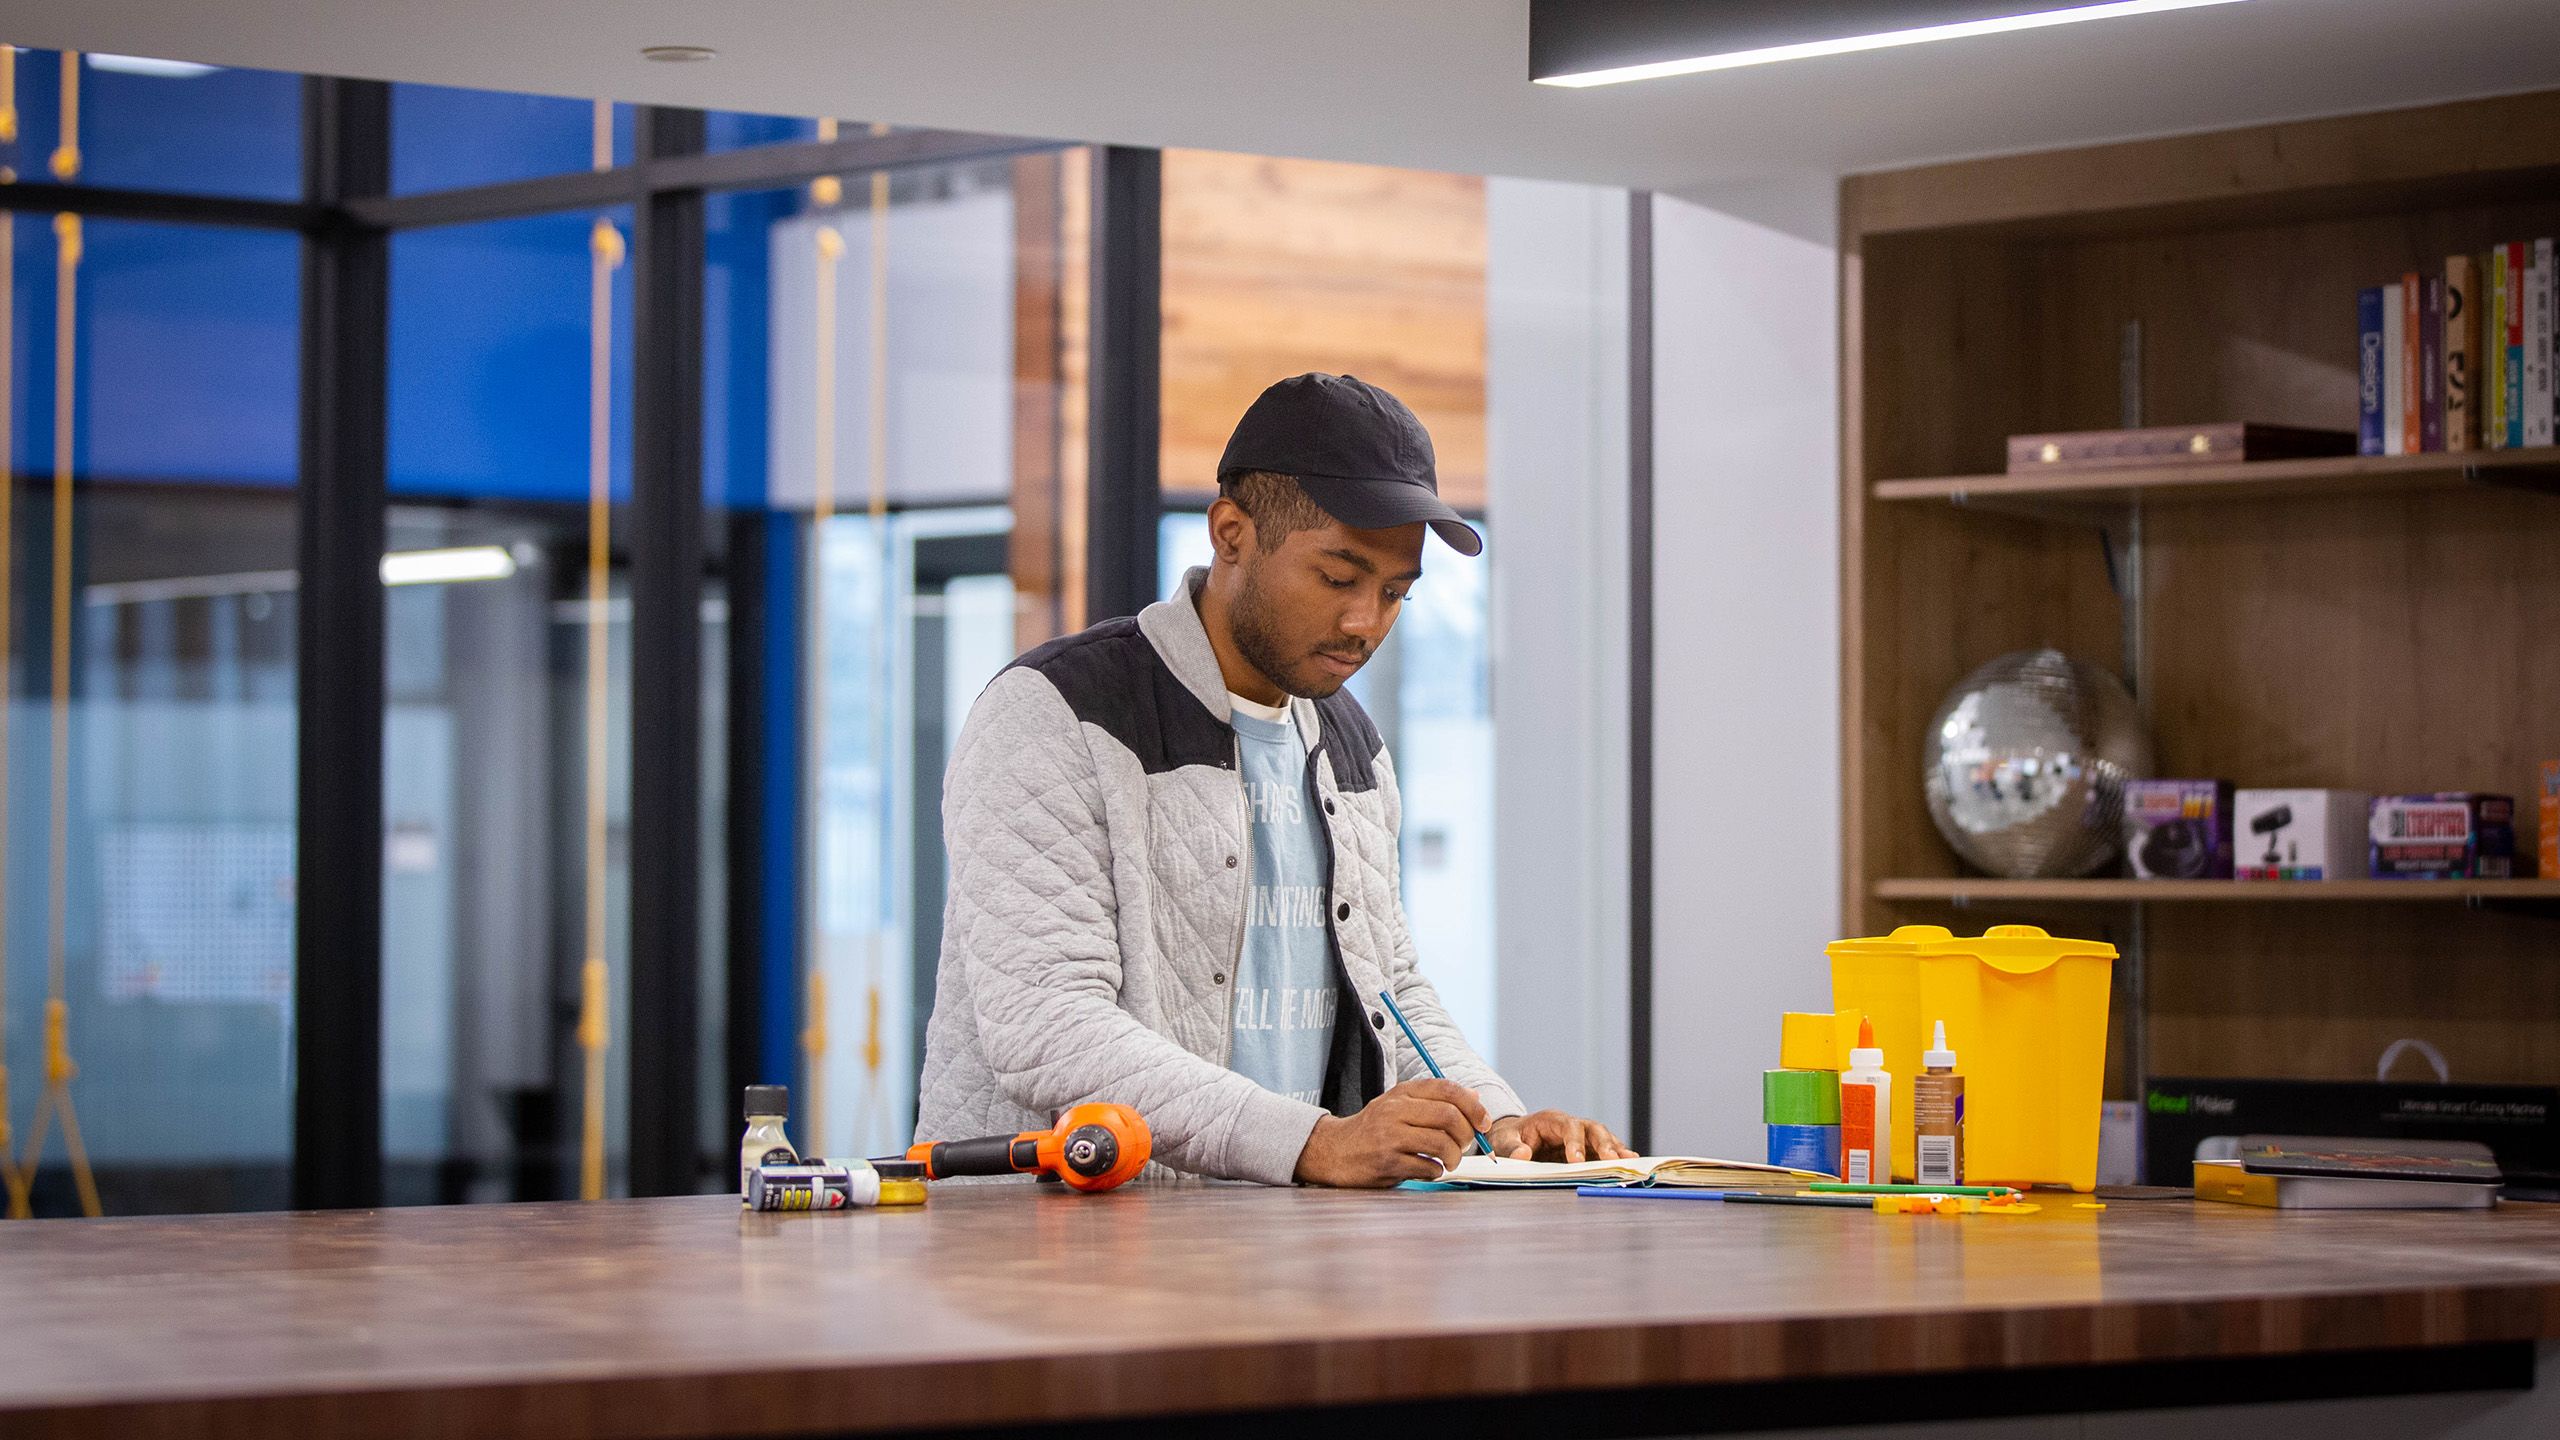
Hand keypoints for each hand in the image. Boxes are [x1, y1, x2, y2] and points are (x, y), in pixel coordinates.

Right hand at [1293, 1079, 1489, 1187]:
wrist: (1334, 1151)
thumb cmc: (1373, 1129)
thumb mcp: (1399, 1104)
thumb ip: (1435, 1100)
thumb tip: (1475, 1098)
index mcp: (1402, 1092)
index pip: (1447, 1089)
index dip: (1472, 1106)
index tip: (1482, 1122)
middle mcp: (1395, 1110)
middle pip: (1449, 1116)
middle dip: (1466, 1135)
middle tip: (1463, 1145)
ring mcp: (1390, 1137)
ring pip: (1442, 1144)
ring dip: (1454, 1157)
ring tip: (1449, 1161)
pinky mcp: (1387, 1162)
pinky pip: (1428, 1167)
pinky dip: (1437, 1171)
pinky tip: (1428, 1168)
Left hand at [1487, 1110, 1634, 1163]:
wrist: (1513, 1138)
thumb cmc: (1508, 1138)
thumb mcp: (1502, 1141)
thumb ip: (1511, 1147)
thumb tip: (1522, 1155)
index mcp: (1551, 1120)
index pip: (1568, 1126)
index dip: (1575, 1142)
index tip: (1577, 1161)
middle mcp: (1570, 1125)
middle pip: (1593, 1129)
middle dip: (1604, 1144)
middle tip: (1612, 1161)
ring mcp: (1581, 1137)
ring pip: (1603, 1138)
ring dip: (1616, 1150)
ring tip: (1628, 1162)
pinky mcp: (1586, 1149)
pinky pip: (1604, 1151)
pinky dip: (1616, 1156)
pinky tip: (1628, 1164)